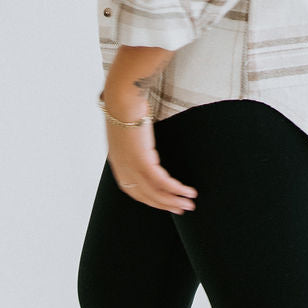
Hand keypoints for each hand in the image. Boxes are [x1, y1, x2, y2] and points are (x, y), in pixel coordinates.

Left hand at [102, 89, 197, 216]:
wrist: (122, 98)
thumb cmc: (126, 108)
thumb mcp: (128, 130)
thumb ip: (136, 140)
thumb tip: (145, 138)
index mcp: (118, 163)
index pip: (134, 191)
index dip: (151, 200)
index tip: (164, 203)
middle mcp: (123, 169)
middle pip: (145, 196)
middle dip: (164, 205)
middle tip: (181, 209)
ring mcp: (131, 167)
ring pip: (155, 192)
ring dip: (174, 200)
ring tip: (189, 205)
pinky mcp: (142, 161)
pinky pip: (161, 181)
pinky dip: (175, 189)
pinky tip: (187, 191)